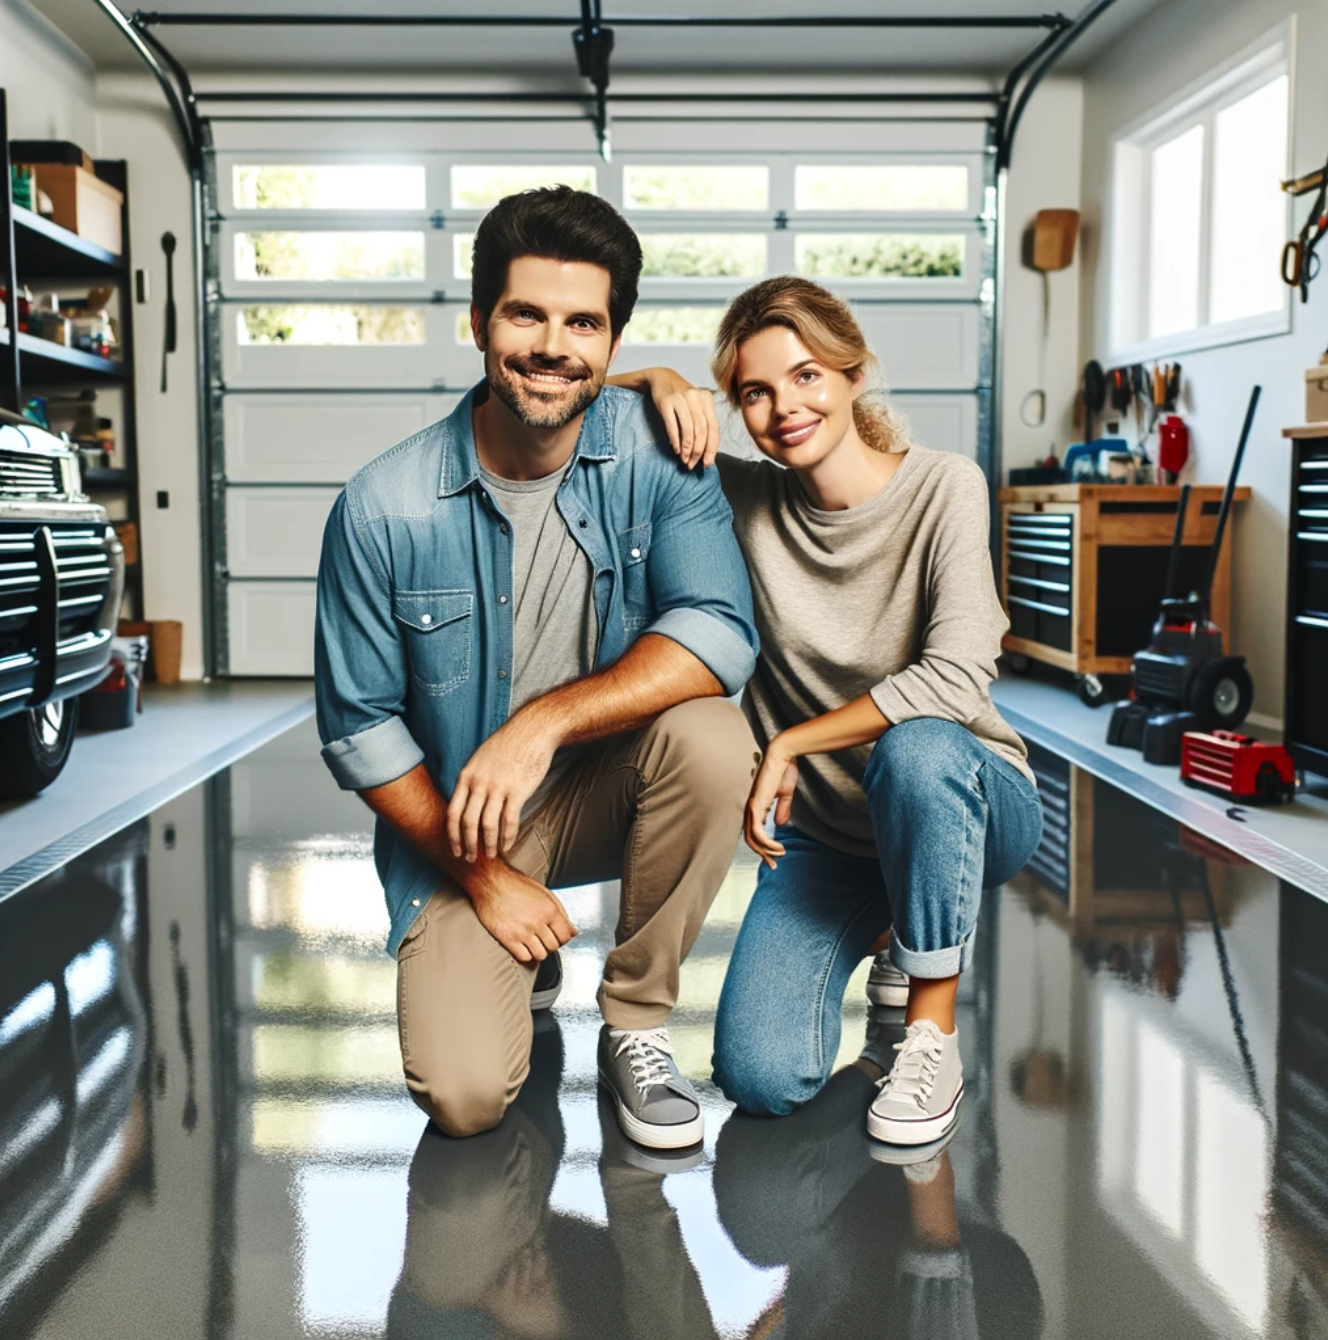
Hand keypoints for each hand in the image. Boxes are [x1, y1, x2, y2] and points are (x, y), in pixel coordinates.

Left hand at [448, 711, 557, 860]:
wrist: (532, 731)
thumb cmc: (508, 745)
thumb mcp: (480, 758)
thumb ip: (472, 779)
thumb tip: (466, 800)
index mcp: (467, 776)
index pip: (452, 812)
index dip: (452, 835)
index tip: (455, 849)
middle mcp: (479, 783)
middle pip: (467, 822)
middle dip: (467, 845)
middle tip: (470, 859)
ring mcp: (498, 787)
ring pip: (487, 825)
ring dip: (488, 844)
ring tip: (491, 855)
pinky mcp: (517, 791)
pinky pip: (509, 821)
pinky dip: (507, 837)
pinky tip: (507, 846)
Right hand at [469, 863, 577, 962]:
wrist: (490, 882)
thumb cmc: (516, 884)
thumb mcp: (544, 893)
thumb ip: (561, 913)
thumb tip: (574, 932)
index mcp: (549, 909)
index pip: (565, 936)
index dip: (562, 939)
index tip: (556, 937)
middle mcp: (538, 921)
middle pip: (553, 946)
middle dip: (549, 944)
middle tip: (542, 939)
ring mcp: (522, 931)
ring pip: (540, 955)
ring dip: (538, 951)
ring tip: (532, 943)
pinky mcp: (507, 938)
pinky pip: (524, 957)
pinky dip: (525, 955)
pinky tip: (522, 946)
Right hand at [642, 367, 720, 469]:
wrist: (662, 378)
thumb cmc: (681, 397)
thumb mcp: (696, 406)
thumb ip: (703, 424)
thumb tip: (705, 452)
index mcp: (707, 400)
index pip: (714, 428)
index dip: (712, 448)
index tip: (707, 463)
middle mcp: (696, 398)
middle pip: (702, 430)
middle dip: (698, 451)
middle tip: (692, 464)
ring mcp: (680, 398)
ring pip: (688, 429)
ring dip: (686, 448)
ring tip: (684, 459)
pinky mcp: (666, 401)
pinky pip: (672, 425)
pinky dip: (675, 440)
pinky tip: (676, 450)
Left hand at [745, 737, 798, 868]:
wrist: (784, 756)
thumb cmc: (784, 771)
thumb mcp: (784, 795)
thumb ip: (781, 809)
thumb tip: (779, 825)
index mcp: (755, 806)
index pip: (753, 832)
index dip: (763, 847)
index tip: (774, 857)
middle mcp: (749, 808)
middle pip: (750, 839)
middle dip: (762, 855)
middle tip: (774, 865)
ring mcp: (751, 807)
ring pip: (752, 839)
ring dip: (766, 851)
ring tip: (780, 855)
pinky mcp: (756, 805)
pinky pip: (758, 832)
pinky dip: (766, 843)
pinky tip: (778, 848)